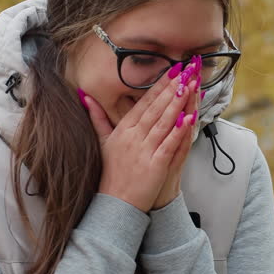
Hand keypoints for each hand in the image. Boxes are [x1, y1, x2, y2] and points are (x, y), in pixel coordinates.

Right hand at [81, 62, 197, 212]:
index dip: (158, 85)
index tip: (171, 71)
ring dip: (178, 102)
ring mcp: (144, 151)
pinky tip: (189, 118)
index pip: (144, 103)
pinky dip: (179, 131)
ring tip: (189, 85)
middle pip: (155, 108)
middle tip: (185, 69)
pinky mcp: (155, 165)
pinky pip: (169, 144)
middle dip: (171, 87)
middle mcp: (133, 137)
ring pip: (163, 122)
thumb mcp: (102, 142)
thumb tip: (84, 96)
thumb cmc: (111, 174)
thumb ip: (96, 118)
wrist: (115, 204)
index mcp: (123, 130)